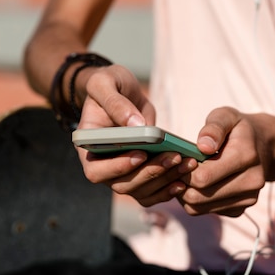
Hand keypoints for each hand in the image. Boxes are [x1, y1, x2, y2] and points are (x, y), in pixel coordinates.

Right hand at [76, 65, 199, 205]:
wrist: (120, 91)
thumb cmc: (108, 85)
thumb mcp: (104, 83)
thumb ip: (115, 102)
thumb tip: (136, 125)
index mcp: (88, 147)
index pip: (95, 171)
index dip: (117, 167)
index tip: (141, 154)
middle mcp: (102, 165)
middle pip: (121, 185)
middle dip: (150, 173)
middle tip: (174, 158)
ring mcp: (121, 173)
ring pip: (140, 191)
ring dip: (164, 181)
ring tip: (186, 164)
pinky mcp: (138, 173)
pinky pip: (151, 192)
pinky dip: (167, 189)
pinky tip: (183, 179)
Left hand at [178, 107, 269, 216]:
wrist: (264, 147)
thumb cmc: (238, 129)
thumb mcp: (226, 116)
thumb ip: (213, 128)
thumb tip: (203, 146)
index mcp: (246, 156)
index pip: (203, 177)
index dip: (183, 170)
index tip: (179, 159)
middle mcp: (251, 182)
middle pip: (198, 196)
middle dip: (181, 183)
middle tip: (178, 169)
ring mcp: (247, 199)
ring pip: (198, 208)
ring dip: (185, 193)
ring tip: (186, 175)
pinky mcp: (240, 209)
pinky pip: (205, 212)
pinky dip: (194, 201)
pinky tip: (198, 185)